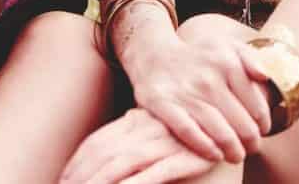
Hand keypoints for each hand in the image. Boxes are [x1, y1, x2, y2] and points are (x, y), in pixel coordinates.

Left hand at [60, 109, 215, 183]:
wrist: (236, 123)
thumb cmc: (195, 131)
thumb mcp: (161, 127)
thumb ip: (138, 129)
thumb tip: (120, 128)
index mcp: (140, 120)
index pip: (98, 141)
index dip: (76, 162)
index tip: (62, 179)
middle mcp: (151, 127)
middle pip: (104, 151)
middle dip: (80, 175)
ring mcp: (169, 141)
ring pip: (123, 162)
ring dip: (99, 181)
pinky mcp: (188, 156)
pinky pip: (158, 172)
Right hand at [124, 33, 271, 163]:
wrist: (155, 54)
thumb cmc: (199, 55)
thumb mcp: (227, 45)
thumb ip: (251, 58)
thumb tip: (265, 78)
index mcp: (228, 64)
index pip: (256, 105)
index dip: (264, 124)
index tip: (263, 131)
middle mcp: (209, 79)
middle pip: (240, 122)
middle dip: (251, 141)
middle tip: (252, 148)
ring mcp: (186, 93)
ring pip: (219, 130)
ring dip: (233, 149)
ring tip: (237, 156)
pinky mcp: (164, 105)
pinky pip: (189, 132)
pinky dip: (205, 147)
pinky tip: (215, 154)